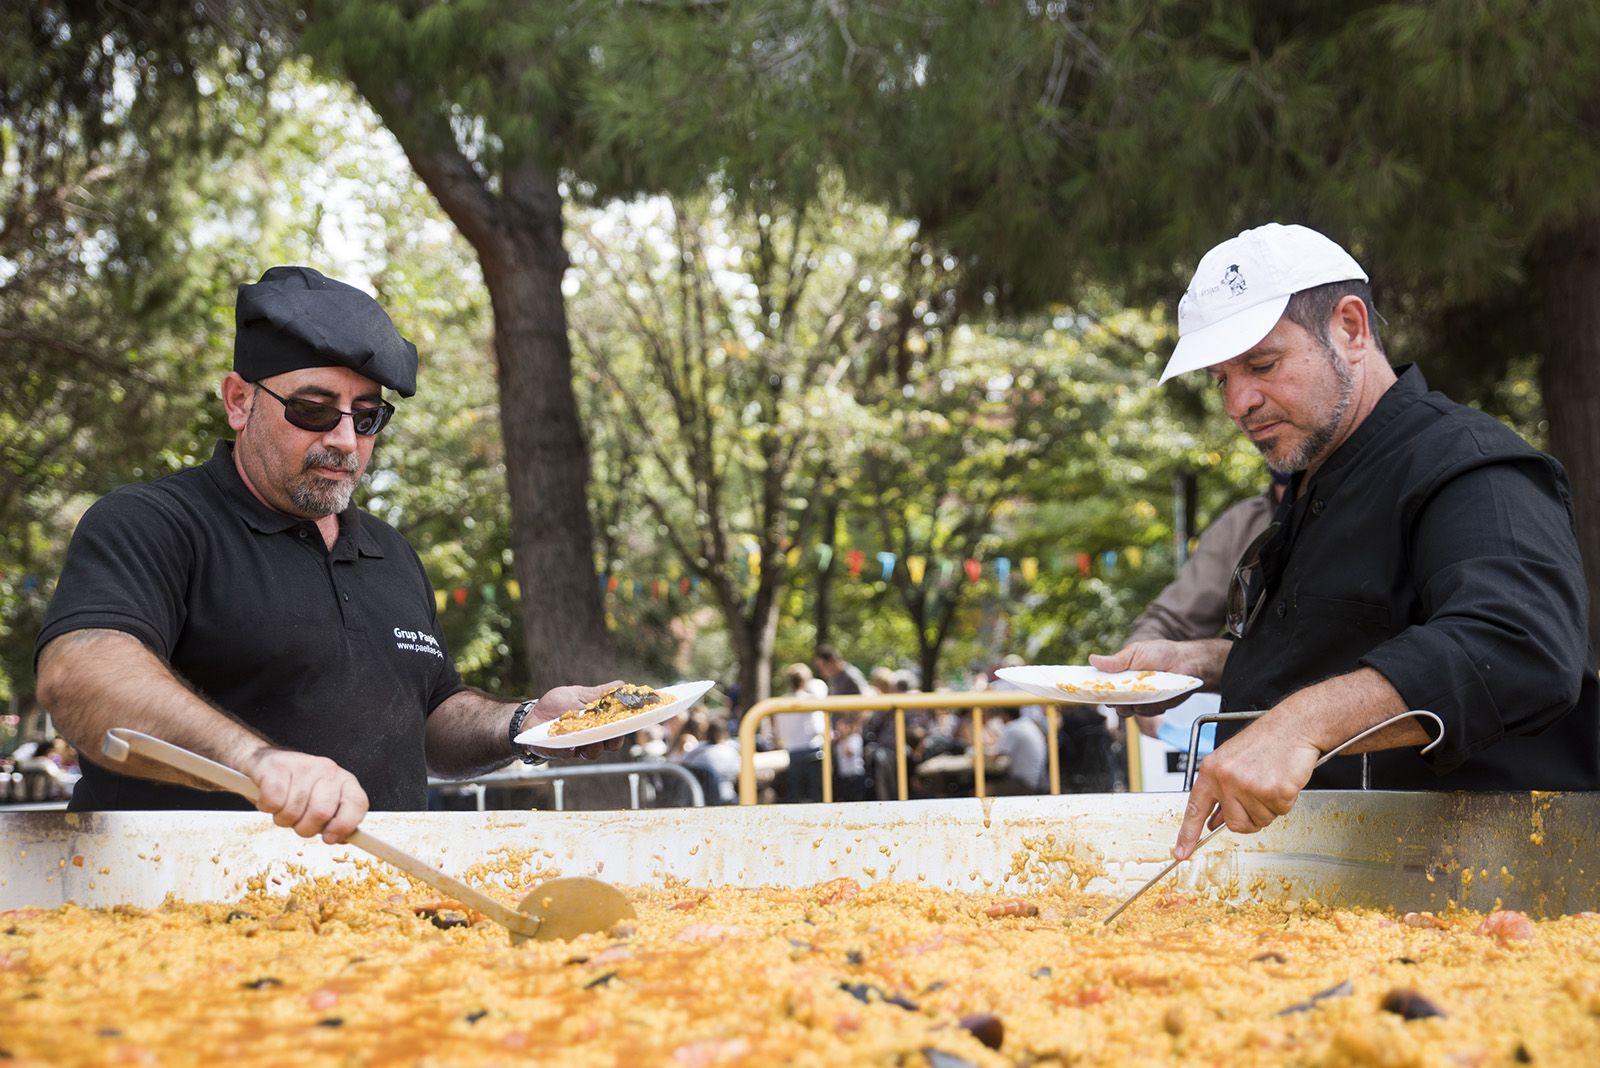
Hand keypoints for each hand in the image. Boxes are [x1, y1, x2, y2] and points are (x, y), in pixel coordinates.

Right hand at [241, 747, 368, 843]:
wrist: (264, 761)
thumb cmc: (295, 788)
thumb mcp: (320, 804)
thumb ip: (334, 820)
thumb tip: (340, 838)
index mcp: (343, 780)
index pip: (357, 804)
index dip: (344, 826)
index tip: (329, 837)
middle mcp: (327, 770)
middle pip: (321, 813)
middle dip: (305, 827)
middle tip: (297, 820)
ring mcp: (302, 766)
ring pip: (293, 811)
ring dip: (283, 818)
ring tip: (282, 807)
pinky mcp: (276, 767)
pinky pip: (273, 801)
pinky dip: (267, 808)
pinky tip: (268, 799)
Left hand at [524, 679, 627, 759]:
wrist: (531, 717)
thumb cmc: (556, 705)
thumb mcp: (578, 694)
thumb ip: (599, 693)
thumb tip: (622, 685)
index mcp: (599, 724)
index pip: (620, 729)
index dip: (627, 726)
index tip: (630, 719)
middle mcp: (592, 738)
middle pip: (612, 744)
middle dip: (614, 738)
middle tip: (610, 728)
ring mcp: (578, 748)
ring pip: (594, 752)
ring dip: (594, 743)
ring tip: (588, 731)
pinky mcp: (561, 753)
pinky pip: (570, 753)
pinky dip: (570, 747)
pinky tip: (569, 742)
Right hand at [1089, 639, 1222, 716]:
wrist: (1186, 663)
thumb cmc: (1161, 654)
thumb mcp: (1135, 652)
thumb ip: (1115, 660)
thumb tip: (1093, 660)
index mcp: (1119, 675)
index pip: (1101, 686)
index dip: (1095, 689)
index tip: (1092, 688)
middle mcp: (1127, 689)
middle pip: (1111, 702)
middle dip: (1113, 700)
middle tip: (1120, 692)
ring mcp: (1140, 700)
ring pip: (1126, 711)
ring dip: (1131, 704)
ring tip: (1142, 691)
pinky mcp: (1153, 708)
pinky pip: (1144, 713)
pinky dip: (1149, 706)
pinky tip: (1157, 695)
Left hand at [1171, 713, 1319, 859]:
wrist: (1293, 726)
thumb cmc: (1264, 742)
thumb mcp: (1230, 762)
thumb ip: (1220, 791)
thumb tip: (1213, 821)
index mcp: (1211, 771)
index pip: (1195, 808)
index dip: (1187, 833)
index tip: (1181, 853)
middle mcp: (1226, 779)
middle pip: (1235, 824)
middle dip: (1249, 817)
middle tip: (1258, 793)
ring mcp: (1250, 786)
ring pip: (1260, 821)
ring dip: (1269, 807)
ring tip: (1270, 780)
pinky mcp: (1274, 791)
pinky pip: (1281, 813)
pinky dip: (1285, 801)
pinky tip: (1283, 780)